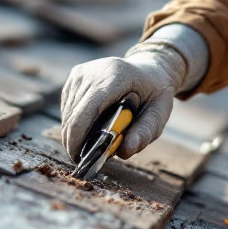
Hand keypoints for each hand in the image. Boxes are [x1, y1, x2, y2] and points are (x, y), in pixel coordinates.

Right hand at [59, 46, 185, 162]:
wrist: (149, 68)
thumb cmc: (155, 93)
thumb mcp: (160, 112)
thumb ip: (145, 132)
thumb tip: (124, 152)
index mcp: (117, 75)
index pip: (88, 109)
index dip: (78, 136)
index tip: (79, 158)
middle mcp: (95, 71)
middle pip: (74, 113)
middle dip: (75, 141)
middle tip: (85, 159)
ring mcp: (82, 73)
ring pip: (68, 112)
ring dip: (74, 133)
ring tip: (90, 144)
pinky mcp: (75, 77)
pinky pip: (67, 106)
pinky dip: (74, 122)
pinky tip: (88, 129)